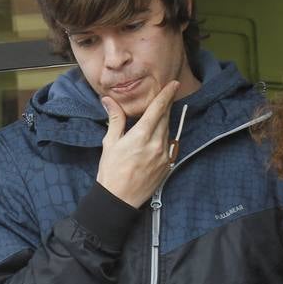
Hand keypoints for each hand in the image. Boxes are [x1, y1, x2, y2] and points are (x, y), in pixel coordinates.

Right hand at [95, 79, 180, 206]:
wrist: (119, 199)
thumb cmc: (111, 171)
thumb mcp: (110, 143)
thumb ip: (115, 119)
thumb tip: (109, 100)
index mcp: (141, 135)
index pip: (158, 109)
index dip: (167, 94)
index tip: (174, 84)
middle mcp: (156, 143)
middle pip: (166, 117)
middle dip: (165, 106)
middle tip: (165, 96)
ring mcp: (164, 155)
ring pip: (168, 130)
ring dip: (164, 122)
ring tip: (156, 118)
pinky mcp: (167, 165)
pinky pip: (169, 145)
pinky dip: (163, 137)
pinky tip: (154, 139)